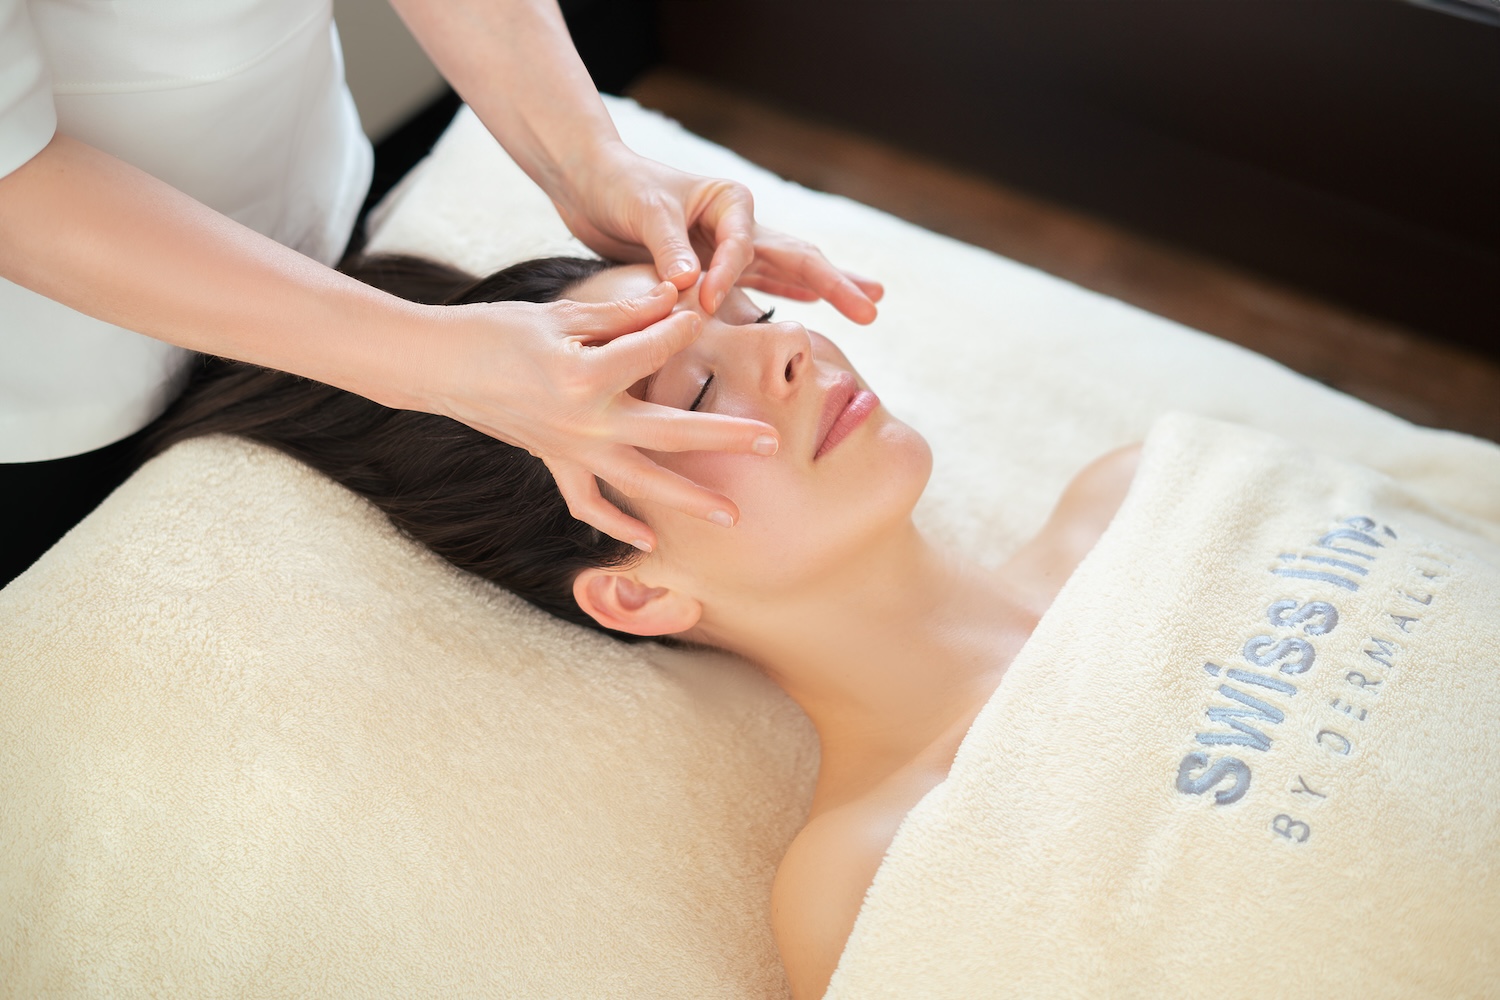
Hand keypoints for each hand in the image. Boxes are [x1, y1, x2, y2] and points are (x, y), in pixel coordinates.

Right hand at [415, 279, 777, 549]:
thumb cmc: (498, 330)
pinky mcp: (555, 464)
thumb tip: (676, 298)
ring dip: (688, 501)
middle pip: (668, 432)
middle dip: (723, 436)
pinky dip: (618, 526)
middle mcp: (584, 422)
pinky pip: (589, 504)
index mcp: (586, 373)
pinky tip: (650, 539)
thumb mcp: (560, 313)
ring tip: (733, 516)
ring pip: (640, 483)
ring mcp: (570, 450)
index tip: (703, 314)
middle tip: (771, 441)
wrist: (439, 367)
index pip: (655, 351)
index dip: (682, 329)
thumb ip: (622, 312)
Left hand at [554, 143, 883, 322]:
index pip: (743, 246)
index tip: (700, 301)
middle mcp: (740, 223)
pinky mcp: (716, 267)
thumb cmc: (619, 186)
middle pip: (798, 255)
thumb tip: (687, 284)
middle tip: (873, 308)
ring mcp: (733, 246)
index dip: (726, 276)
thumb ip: (667, 246)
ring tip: (870, 304)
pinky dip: (790, 294)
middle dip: (835, 283)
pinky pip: (761, 284)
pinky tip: (816, 304)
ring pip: (790, 271)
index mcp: (730, 201)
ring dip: (827, 289)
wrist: (593, 184)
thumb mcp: (643, 210)